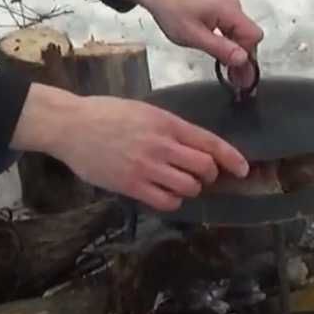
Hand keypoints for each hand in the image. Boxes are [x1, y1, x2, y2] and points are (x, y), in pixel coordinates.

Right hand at [11, 84, 249, 212]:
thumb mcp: (143, 111)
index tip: (243, 169)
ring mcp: (147, 166)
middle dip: (208, 174)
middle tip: (198, 174)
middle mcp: (161, 144)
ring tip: (177, 182)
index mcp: (166, 121)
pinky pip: (167, 201)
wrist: (71, 125)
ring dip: (189, 187)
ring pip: (189, 187)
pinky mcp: (132, 185)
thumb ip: (168, 127)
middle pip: (204, 168)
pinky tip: (161, 192)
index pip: (209, 142)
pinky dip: (172, 200)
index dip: (231, 157)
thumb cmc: (105, 113)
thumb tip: (193, 145)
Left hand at [115, 0, 263, 88]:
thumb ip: (220, 48)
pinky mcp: (220, 11)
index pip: (253, 36)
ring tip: (232, 77)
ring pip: (240, 35)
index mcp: (229, 10)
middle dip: (244, 59)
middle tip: (237, 83)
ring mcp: (227, 8)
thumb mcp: (193, 36)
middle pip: (248, 36)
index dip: (248, 56)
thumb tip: (244, 59)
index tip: (239, 74)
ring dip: (236, 54)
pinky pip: (231, 30)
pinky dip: (229, 45)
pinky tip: (224, 60)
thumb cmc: (173, 13)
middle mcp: (233, 6)